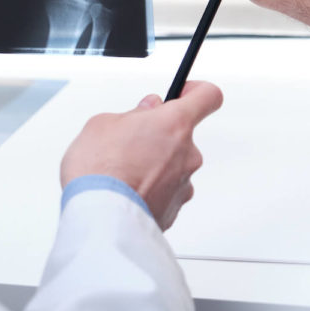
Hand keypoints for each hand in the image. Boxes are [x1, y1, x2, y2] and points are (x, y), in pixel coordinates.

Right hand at [60, 81, 223, 230]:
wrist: (102, 219)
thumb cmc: (100, 170)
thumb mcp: (103, 124)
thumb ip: (132, 114)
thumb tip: (145, 111)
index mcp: (174, 124)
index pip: (208, 96)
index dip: (196, 91)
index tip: (184, 92)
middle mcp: (187, 154)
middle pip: (182, 136)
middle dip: (159, 136)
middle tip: (131, 142)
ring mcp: (183, 184)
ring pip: (173, 166)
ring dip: (154, 166)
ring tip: (122, 172)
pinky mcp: (174, 210)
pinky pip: (165, 192)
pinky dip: (150, 190)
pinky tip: (126, 191)